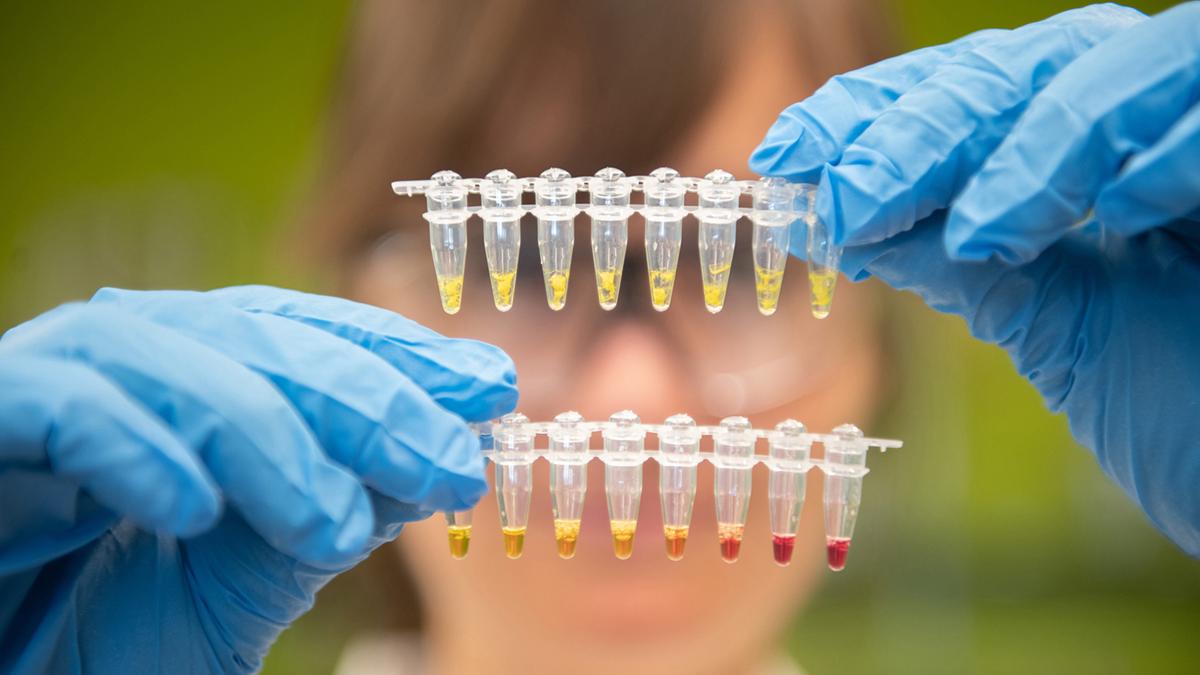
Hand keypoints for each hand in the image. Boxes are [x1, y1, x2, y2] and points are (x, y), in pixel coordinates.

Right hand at [0, 286, 517, 672]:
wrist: (6, 667)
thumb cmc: (99, 633)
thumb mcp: (245, 576)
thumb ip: (328, 510)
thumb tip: (442, 456)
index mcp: (192, 383)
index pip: (306, 337)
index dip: (399, 356)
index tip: (488, 388)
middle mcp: (127, 363)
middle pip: (256, 336)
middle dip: (368, 399)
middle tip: (452, 462)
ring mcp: (51, 380)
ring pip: (170, 356)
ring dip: (269, 437)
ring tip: (338, 526)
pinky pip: (63, 403)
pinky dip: (136, 446)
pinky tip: (196, 511)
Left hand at [751, 3, 1199, 554]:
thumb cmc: (1195, 415)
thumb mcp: (1064, 332)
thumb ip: (973, 267)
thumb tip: (851, 222)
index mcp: (1098, 166)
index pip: (976, 100)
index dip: (878, 113)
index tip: (787, 153)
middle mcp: (1154, 129)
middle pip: (1025, 69)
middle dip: (917, 126)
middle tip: (836, 190)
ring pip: (1103, 67)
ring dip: (1009, 144)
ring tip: (948, 226)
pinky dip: (1141, 148)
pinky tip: (1087, 217)